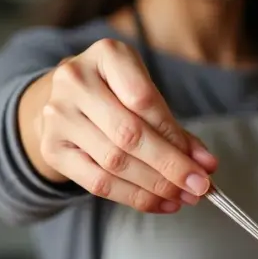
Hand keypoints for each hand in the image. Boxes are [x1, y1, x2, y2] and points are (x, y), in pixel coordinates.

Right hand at [36, 38, 216, 212]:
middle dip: (171, 166)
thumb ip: (174, 127)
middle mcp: (75, 80)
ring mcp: (58, 115)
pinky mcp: (52, 149)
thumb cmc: (116, 94)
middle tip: (200, 187)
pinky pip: (98, 183)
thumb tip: (206, 164)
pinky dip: (135, 197)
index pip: (144, 100)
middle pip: (129, 134)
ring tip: (184, 197)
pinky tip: (161, 203)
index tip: (204, 163)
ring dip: (156, 186)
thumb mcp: (145, 94)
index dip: (175, 136)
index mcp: (106, 55)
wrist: (66, 100)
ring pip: (114, 162)